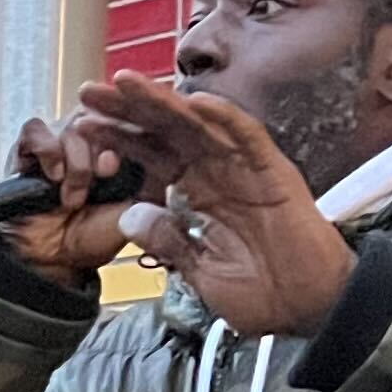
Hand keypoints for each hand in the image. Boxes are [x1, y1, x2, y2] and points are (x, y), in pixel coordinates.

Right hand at [0, 110, 148, 282]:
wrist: (53, 260)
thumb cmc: (94, 237)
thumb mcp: (136, 209)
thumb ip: (153, 178)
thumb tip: (166, 148)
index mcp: (124, 147)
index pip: (134, 115)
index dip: (134, 128)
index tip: (134, 152)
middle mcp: (93, 137)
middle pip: (104, 114)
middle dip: (105, 147)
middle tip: (106, 174)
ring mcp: (60, 139)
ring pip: (74, 124)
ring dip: (77, 163)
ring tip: (74, 198)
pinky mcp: (29, 148)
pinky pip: (36, 130)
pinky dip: (47, 150)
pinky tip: (54, 175)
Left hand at [75, 71, 361, 338]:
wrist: (308, 308)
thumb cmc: (260, 292)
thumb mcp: (198, 272)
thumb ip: (166, 242)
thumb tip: (129, 216)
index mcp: (195, 192)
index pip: (150, 154)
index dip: (117, 137)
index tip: (82, 124)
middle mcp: (216, 171)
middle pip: (166, 129)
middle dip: (128, 108)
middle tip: (89, 91)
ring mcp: (245, 168)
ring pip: (199, 124)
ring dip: (163, 103)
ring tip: (126, 83)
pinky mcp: (274, 172)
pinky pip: (248, 138)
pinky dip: (224, 119)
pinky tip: (196, 103)